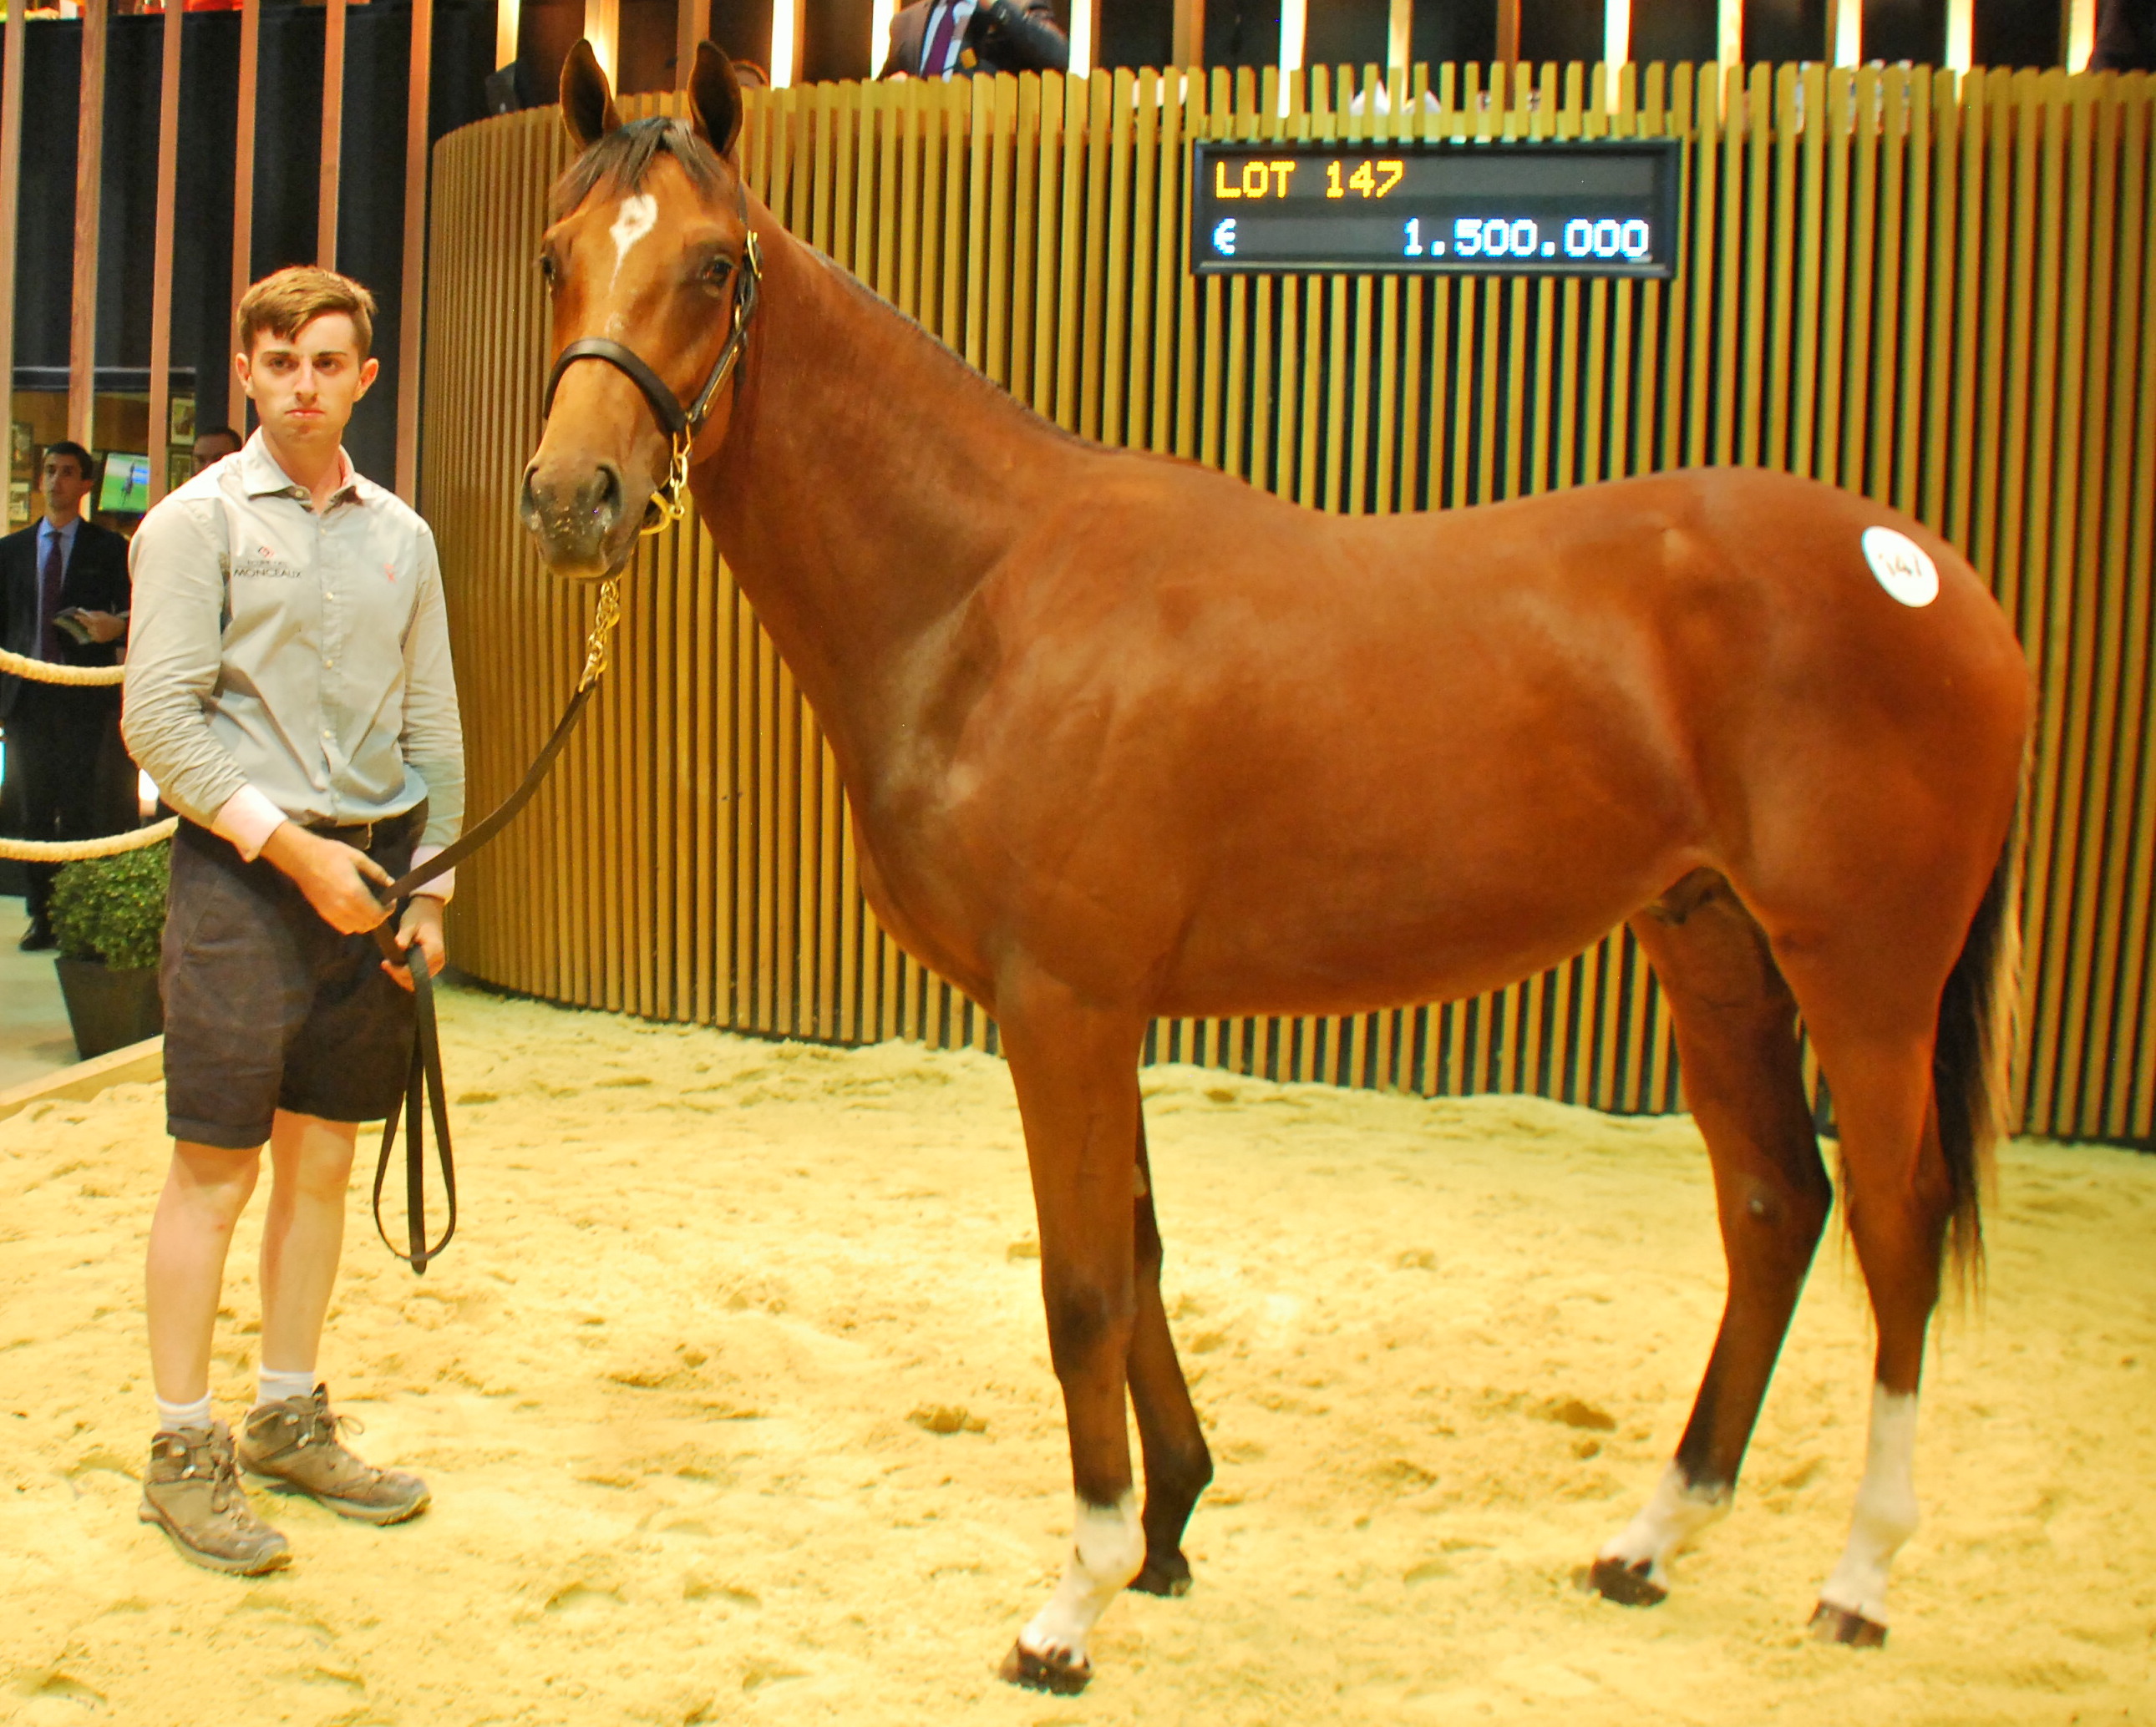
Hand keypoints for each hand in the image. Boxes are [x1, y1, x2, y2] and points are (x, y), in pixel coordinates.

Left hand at [76, 609, 125, 643]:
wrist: (121, 628)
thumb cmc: (111, 619)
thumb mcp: (102, 613)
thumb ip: (93, 613)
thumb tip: (83, 614)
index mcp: (96, 621)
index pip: (84, 619)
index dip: (79, 617)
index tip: (75, 616)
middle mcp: (95, 628)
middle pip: (85, 626)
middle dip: (84, 623)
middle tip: (82, 621)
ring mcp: (97, 634)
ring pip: (89, 631)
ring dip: (90, 629)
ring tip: (95, 627)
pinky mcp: (99, 639)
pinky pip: (93, 636)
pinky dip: (95, 634)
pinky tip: (99, 631)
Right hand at [259, 823, 393, 933]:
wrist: (302, 858)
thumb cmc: (332, 854)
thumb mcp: (358, 858)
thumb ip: (377, 872)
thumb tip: (391, 883)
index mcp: (355, 893)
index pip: (378, 914)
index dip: (389, 910)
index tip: (391, 901)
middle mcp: (345, 907)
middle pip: (369, 924)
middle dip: (380, 916)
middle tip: (382, 904)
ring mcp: (333, 913)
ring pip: (357, 929)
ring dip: (367, 922)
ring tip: (369, 908)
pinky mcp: (324, 914)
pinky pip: (343, 928)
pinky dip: (353, 924)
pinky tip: (354, 911)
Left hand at [383, 895, 446, 990]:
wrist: (429, 911)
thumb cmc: (418, 916)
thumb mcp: (409, 923)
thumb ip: (405, 935)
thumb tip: (399, 946)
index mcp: (434, 950)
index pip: (416, 970)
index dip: (399, 971)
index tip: (385, 963)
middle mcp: (439, 960)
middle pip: (417, 979)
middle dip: (399, 975)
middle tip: (385, 964)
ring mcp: (438, 964)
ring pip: (418, 981)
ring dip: (403, 976)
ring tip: (390, 965)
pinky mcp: (433, 965)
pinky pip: (420, 976)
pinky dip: (408, 975)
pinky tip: (397, 966)